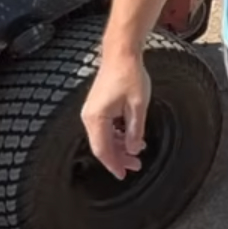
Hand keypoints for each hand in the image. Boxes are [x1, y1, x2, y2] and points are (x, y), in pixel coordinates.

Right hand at [82, 48, 150, 178]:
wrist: (121, 53)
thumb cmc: (130, 75)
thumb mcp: (138, 106)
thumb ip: (135, 130)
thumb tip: (133, 150)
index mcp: (96, 118)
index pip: (103, 149)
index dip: (113, 164)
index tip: (123, 175)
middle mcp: (89, 116)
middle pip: (102, 145)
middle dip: (119, 157)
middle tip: (136, 165)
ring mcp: (92, 111)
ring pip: (104, 137)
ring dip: (119, 146)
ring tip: (137, 152)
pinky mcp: (97, 106)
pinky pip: (105, 128)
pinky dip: (117, 135)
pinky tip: (130, 137)